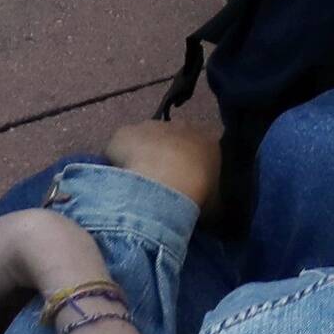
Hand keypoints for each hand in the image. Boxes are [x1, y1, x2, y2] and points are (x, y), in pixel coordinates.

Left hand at [102, 118, 220, 208]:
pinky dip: (119, 157)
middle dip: (167, 156)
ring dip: (143, 155)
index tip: (186, 183)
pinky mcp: (126, 132)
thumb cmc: (196, 194)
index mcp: (207, 141)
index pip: (202, 148)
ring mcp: (151, 126)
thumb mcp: (214, 204)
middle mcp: (181, 126)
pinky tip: (119, 178)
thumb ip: (212, 200)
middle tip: (161, 183)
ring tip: (138, 184)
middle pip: (174, 139)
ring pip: (147, 139)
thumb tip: (208, 207)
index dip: (192, 166)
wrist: (163, 185)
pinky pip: (121, 145)